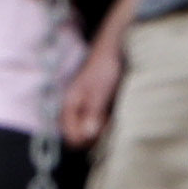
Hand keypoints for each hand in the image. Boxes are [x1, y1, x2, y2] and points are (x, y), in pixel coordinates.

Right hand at [58, 14, 132, 148]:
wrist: (117, 49)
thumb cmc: (104, 67)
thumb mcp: (98, 91)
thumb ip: (92, 113)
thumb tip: (87, 135)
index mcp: (70, 104)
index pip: (69, 134)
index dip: (83, 139)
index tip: (98, 134)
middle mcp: (77, 109)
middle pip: (80, 135)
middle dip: (94, 137)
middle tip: (108, 126)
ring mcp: (88, 108)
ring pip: (91, 131)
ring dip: (103, 131)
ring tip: (115, 121)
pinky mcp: (100, 107)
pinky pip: (101, 124)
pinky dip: (109, 125)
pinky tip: (118, 117)